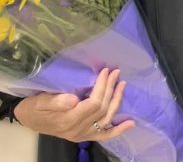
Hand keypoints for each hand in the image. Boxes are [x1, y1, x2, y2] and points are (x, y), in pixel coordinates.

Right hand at [13, 68, 134, 142]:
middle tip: (115, 72)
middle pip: (102, 109)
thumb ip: (56, 101)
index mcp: (68, 120)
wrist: (28, 120)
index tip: (105, 71)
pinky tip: (131, 123)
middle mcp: (77, 129)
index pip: (93, 104)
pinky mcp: (84, 135)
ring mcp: (82, 134)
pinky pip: (104, 135)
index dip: (102, 87)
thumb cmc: (33, 108)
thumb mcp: (39, 101)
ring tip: (122, 84)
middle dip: (110, 89)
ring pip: (106, 119)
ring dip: (117, 101)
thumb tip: (74, 99)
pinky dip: (118, 130)